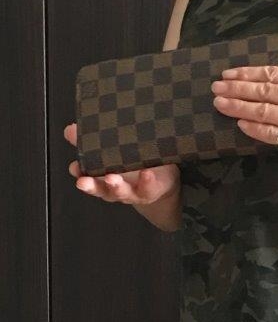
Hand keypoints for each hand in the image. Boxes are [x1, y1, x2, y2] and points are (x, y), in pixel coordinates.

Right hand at [64, 122, 179, 204]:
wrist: (162, 180)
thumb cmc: (134, 164)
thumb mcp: (113, 151)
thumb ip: (92, 141)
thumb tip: (71, 129)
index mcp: (103, 178)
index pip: (88, 178)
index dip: (79, 174)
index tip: (74, 168)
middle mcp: (116, 188)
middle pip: (101, 189)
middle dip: (92, 185)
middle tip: (84, 181)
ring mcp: (133, 191)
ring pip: (122, 192)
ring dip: (115, 186)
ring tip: (112, 178)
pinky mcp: (151, 190)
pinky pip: (148, 188)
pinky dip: (146, 181)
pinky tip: (146, 173)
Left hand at [211, 66, 277, 178]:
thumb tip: (263, 86)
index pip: (273, 73)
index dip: (247, 73)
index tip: (229, 73)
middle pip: (264, 90)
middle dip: (235, 88)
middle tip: (216, 87)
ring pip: (263, 110)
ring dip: (238, 106)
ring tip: (220, 103)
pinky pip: (271, 134)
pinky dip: (253, 128)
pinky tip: (239, 123)